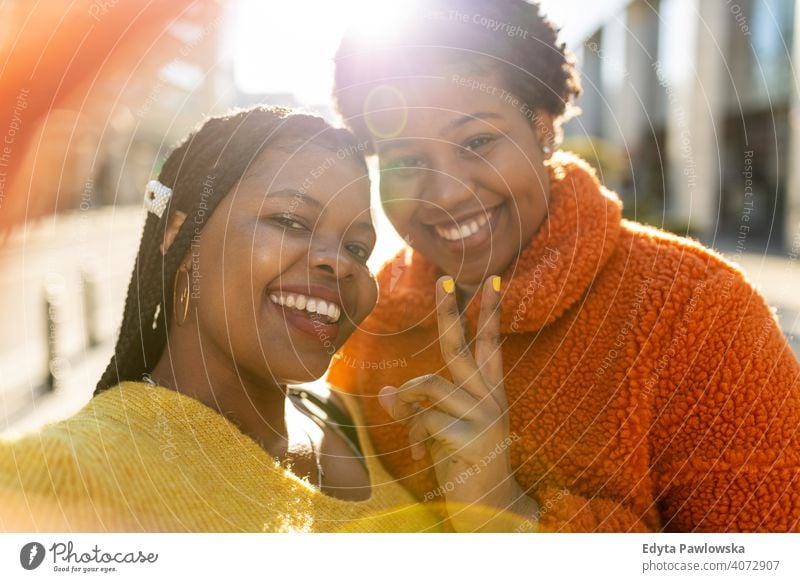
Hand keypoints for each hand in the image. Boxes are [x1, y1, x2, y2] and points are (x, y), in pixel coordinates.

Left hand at [378, 275, 537, 530]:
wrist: (488, 512)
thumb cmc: (463, 465)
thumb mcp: (439, 432)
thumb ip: (416, 409)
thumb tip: (385, 392)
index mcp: (488, 392)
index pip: (489, 344)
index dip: (489, 312)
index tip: (490, 279)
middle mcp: (491, 398)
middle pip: (462, 346)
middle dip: (451, 311)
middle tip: (443, 278)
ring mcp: (485, 416)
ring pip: (430, 385)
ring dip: (407, 400)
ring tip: (405, 421)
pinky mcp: (473, 437)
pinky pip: (425, 419)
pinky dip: (412, 434)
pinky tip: (418, 454)